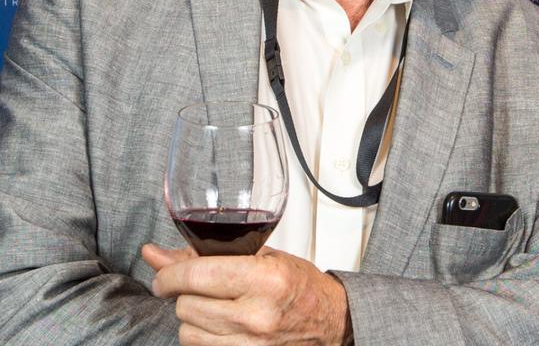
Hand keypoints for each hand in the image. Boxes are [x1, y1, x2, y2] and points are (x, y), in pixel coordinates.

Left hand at [142, 243, 349, 344]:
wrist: (332, 322)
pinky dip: (202, 335)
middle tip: (201, 286)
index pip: (196, 276)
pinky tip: (219, 325)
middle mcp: (257, 315)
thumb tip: (154, 254)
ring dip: (193, 317)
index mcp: (265, 280)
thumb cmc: (300, 286)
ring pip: (187, 331)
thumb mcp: (262, 257)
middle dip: (186, 293)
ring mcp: (250, 344)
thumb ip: (205, 255)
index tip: (165, 275)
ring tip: (215, 306)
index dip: (169, 274)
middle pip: (186, 305)